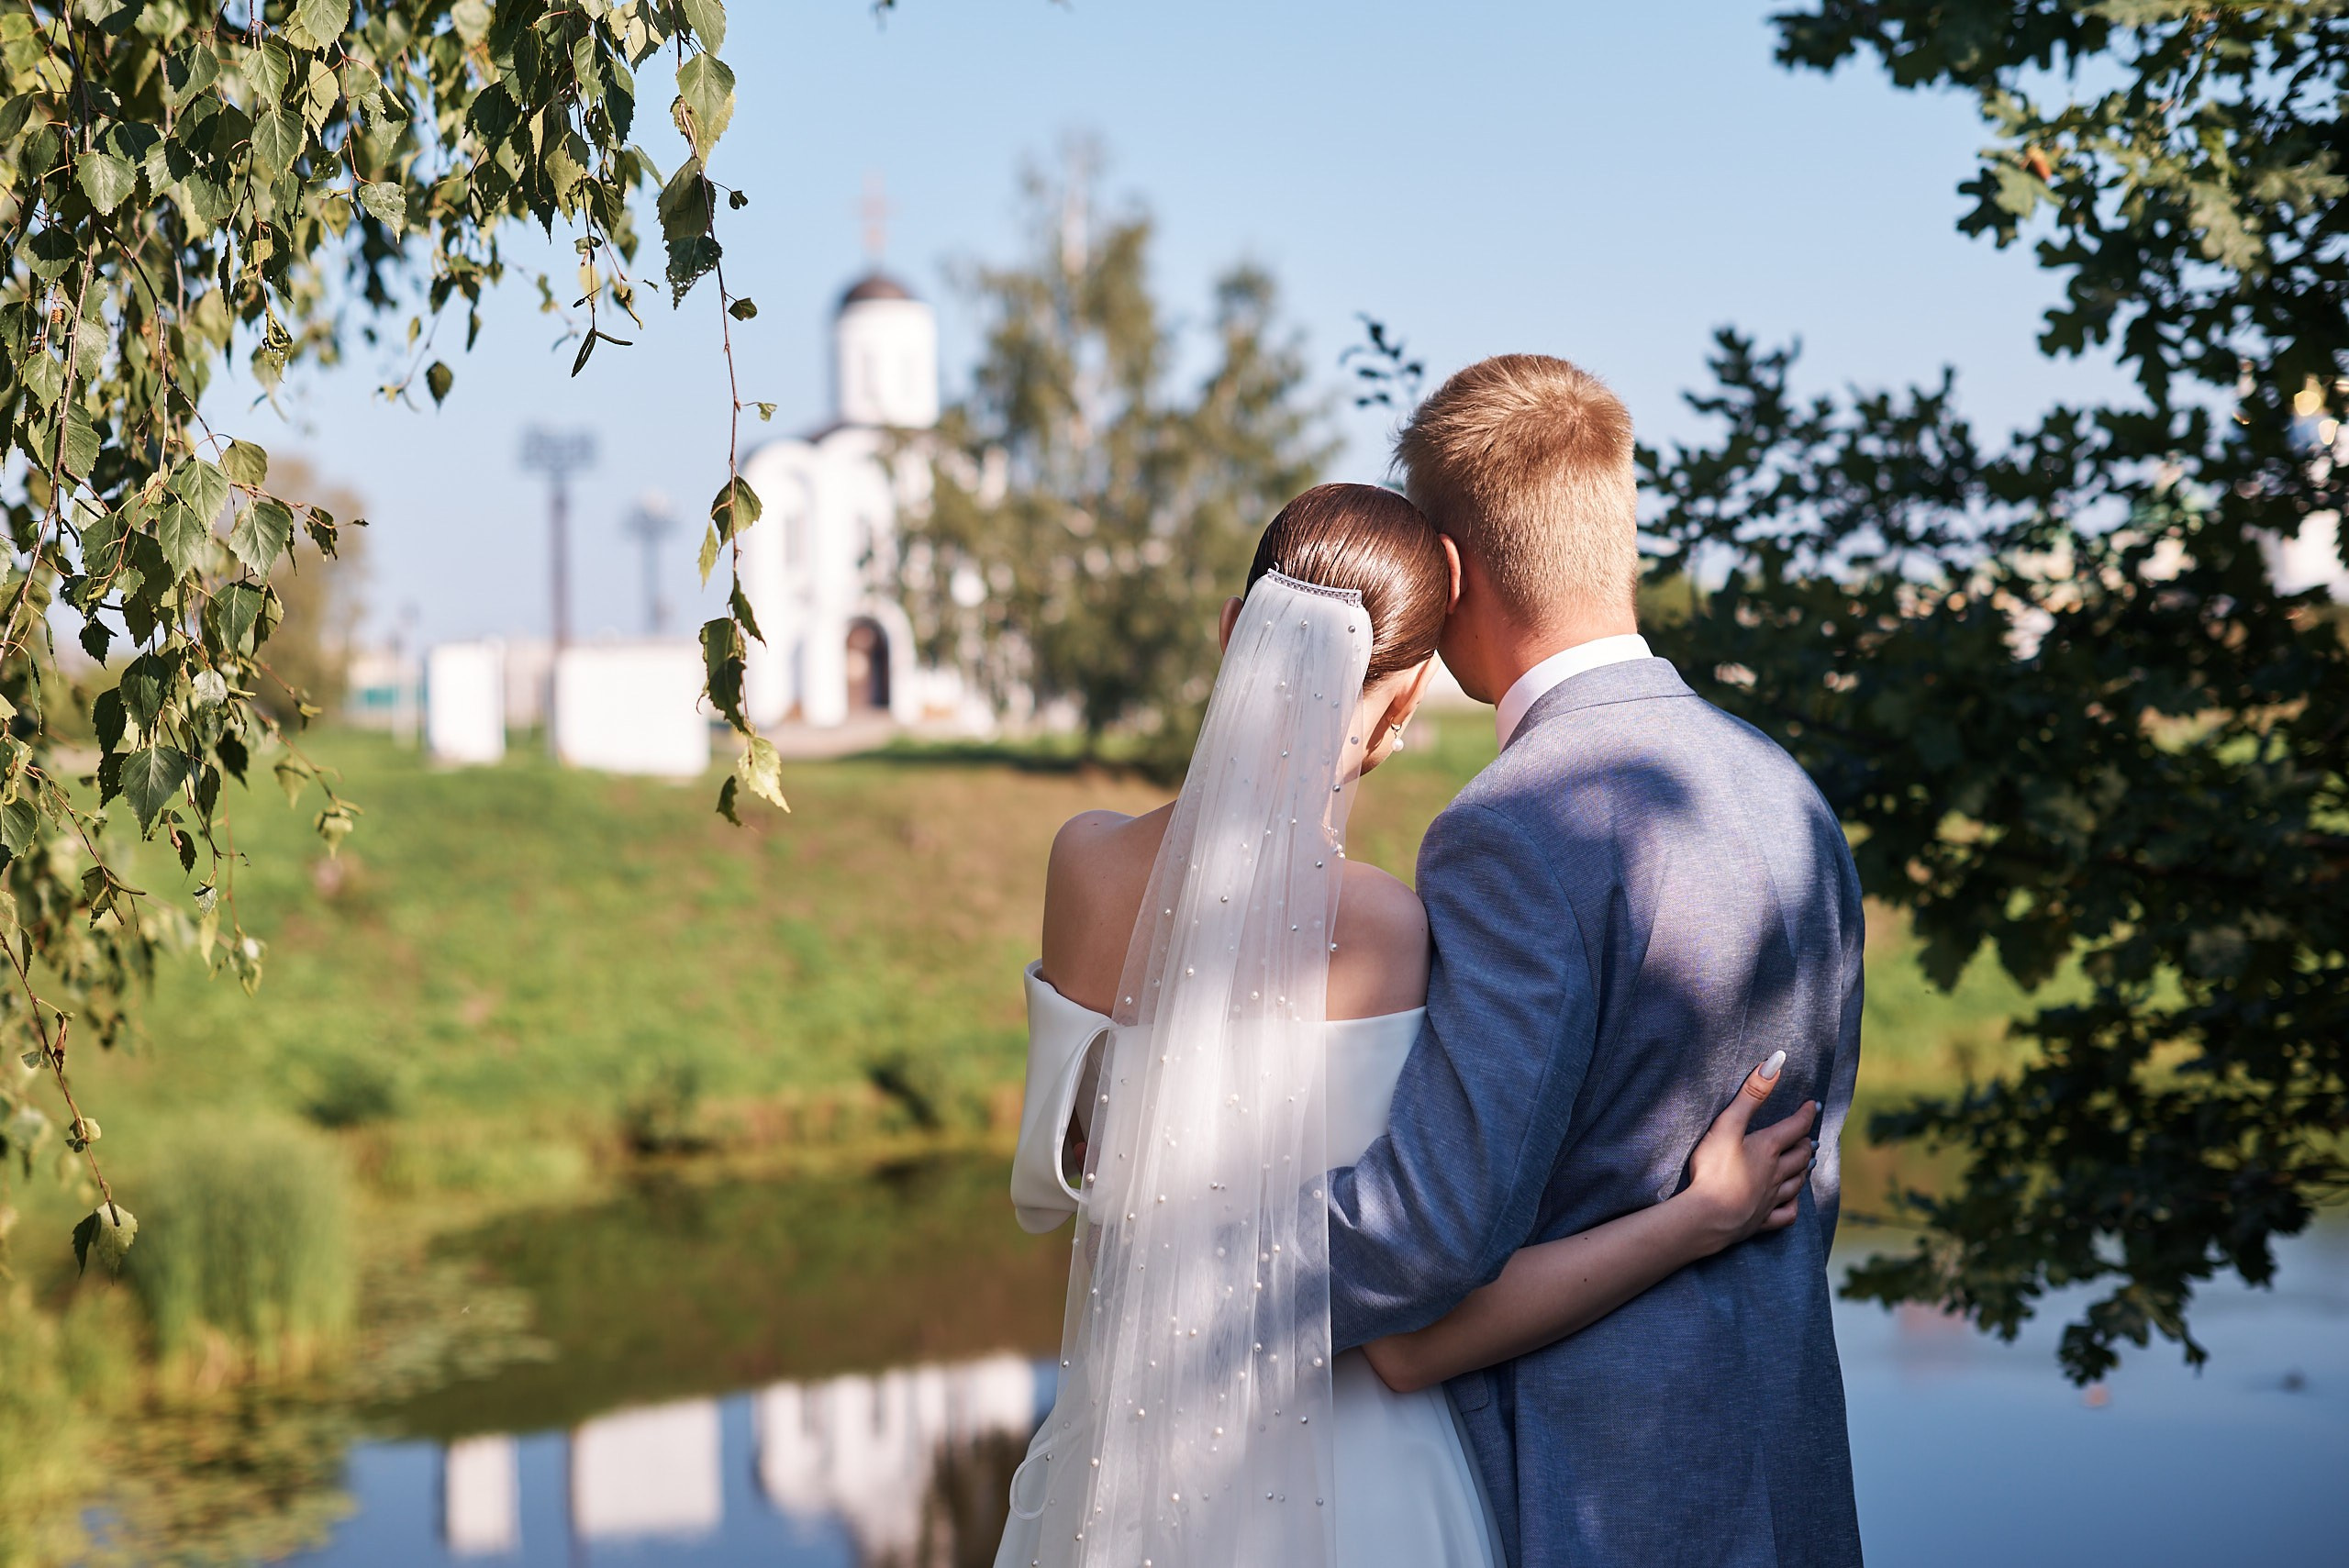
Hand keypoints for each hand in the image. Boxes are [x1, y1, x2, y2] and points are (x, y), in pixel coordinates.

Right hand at [1680, 1051, 1817, 1252]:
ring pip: (1795, 1183)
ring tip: (1806, 1163)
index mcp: (1768, 1149)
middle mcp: (1775, 1173)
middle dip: (1805, 1142)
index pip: (1794, 1127)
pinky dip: (1792, 1205)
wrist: (1708, 1216)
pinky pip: (1786, 1214)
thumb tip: (1774, 1064)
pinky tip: (1792, 1201)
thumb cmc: (1714, 1168)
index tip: (1813, 1105)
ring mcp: (1770, 1199)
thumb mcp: (1728, 1124)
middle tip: (1808, 1136)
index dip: (1805, 1114)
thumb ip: (1750, 1095)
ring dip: (1803, 1170)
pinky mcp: (1761, 1220)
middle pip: (1799, 1156)